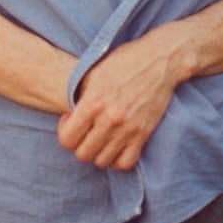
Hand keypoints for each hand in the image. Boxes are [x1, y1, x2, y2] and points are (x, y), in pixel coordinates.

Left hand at [56, 29, 179, 171]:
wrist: (158, 60)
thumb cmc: (123, 61)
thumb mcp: (92, 72)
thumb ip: (78, 96)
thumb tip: (69, 115)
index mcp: (93, 102)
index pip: (67, 139)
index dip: (64, 132)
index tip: (70, 120)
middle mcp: (109, 119)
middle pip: (83, 154)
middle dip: (78, 144)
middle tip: (84, 130)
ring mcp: (128, 129)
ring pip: (102, 162)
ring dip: (97, 153)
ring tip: (98, 137)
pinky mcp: (144, 134)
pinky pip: (125, 163)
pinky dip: (117, 159)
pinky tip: (114, 145)